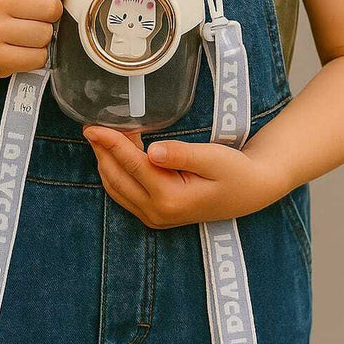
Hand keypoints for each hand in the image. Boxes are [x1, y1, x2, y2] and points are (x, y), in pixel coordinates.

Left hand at [82, 125, 286, 228]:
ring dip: (107, 162)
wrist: (251, 190)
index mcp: (170, 198)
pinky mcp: (157, 215)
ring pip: (118, 188)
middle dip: (102, 152)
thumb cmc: (234, 170)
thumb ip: (181, 154)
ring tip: (103, 136)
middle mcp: (158, 213)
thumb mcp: (212, 157)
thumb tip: (151, 150)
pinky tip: (119, 153)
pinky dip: (117, 172)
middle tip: (93, 126)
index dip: (109, 143)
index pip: (131, 165)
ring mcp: (156, 217)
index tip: (92, 126)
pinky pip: (126, 194)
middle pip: (117, 178)